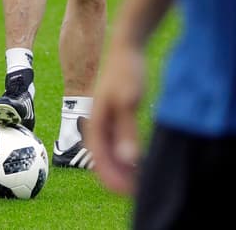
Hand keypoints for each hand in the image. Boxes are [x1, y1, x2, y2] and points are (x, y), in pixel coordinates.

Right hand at [89, 41, 146, 194]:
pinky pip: (117, 141)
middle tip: (137, 189)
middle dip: (117, 177)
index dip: (112, 178)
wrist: (127, 46)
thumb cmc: (127, 70)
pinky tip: (139, 160)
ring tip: (139, 179)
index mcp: (96, 123)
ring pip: (110, 152)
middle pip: (103, 159)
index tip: (128, 190)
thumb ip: (127, 130)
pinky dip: (126, 154)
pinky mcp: (115, 115)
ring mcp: (106, 119)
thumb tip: (128, 159)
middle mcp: (98, 124)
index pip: (99, 159)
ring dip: (122, 167)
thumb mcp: (129, 101)